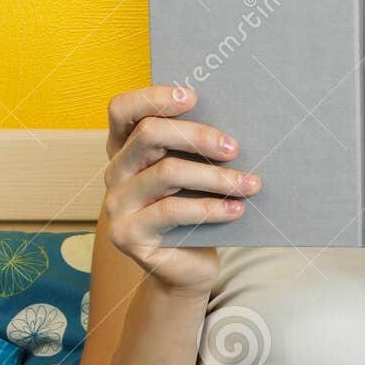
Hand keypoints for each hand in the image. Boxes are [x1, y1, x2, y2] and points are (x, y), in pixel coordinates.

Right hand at [103, 85, 259, 295]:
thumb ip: (195, 149)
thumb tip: (232, 125)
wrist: (186, 268)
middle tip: (234, 146)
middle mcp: (115, 172)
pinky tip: (237, 208)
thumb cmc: (195, 210)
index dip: (153, 97)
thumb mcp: (194, 174)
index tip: (193, 96)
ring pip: (167, 173)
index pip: (122, 109)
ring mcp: (117, 204)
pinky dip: (211, 208)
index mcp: (125, 148)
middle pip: (149, 135)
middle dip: (197, 136)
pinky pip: (173, 212)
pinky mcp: (127, 235)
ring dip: (215, 176)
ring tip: (249, 183)